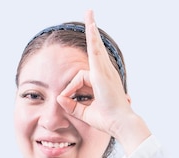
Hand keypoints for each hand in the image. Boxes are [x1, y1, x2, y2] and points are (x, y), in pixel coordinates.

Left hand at [57, 9, 150, 153]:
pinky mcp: (101, 73)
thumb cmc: (107, 120)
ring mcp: (104, 71)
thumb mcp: (85, 113)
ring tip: (89, 12)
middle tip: (90, 14)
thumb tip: (58, 98)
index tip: (65, 101)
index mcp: (102, 81)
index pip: (80, 79)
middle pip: (95, 49)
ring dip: (92, 29)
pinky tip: (91, 25)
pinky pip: (95, 52)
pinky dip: (93, 38)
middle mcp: (105, 73)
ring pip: (95, 47)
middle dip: (92, 32)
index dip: (70, 90)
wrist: (120, 124)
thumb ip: (71, 106)